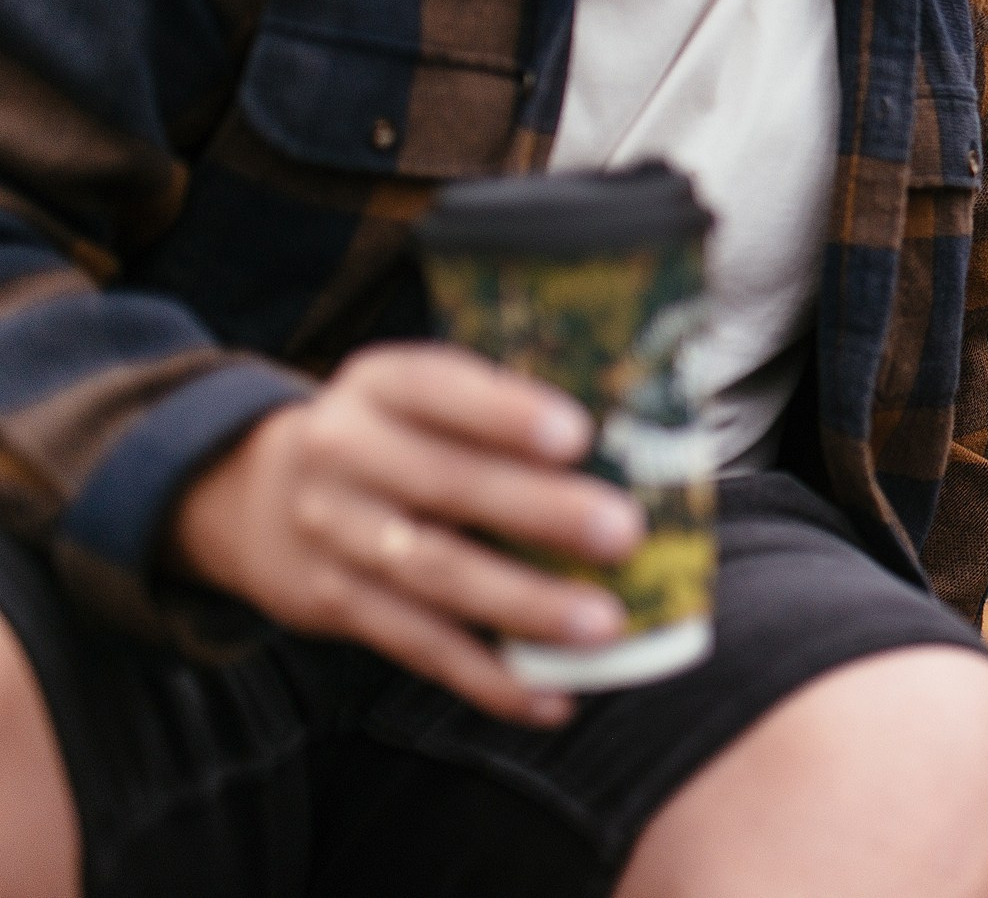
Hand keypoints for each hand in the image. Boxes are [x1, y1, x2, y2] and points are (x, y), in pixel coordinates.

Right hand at [172, 343, 644, 726]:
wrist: (254, 494)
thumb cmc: (394, 435)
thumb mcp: (421, 397)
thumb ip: (499, 412)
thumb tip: (637, 442)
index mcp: (381, 384)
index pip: (439, 388)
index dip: (505, 413)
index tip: (577, 434)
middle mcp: (345, 453)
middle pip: (445, 484)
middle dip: (538, 512)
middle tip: (622, 534)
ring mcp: (333, 534)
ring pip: (433, 574)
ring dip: (523, 605)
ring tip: (603, 626)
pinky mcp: (333, 606)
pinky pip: (416, 647)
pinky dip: (487, 678)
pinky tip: (551, 697)